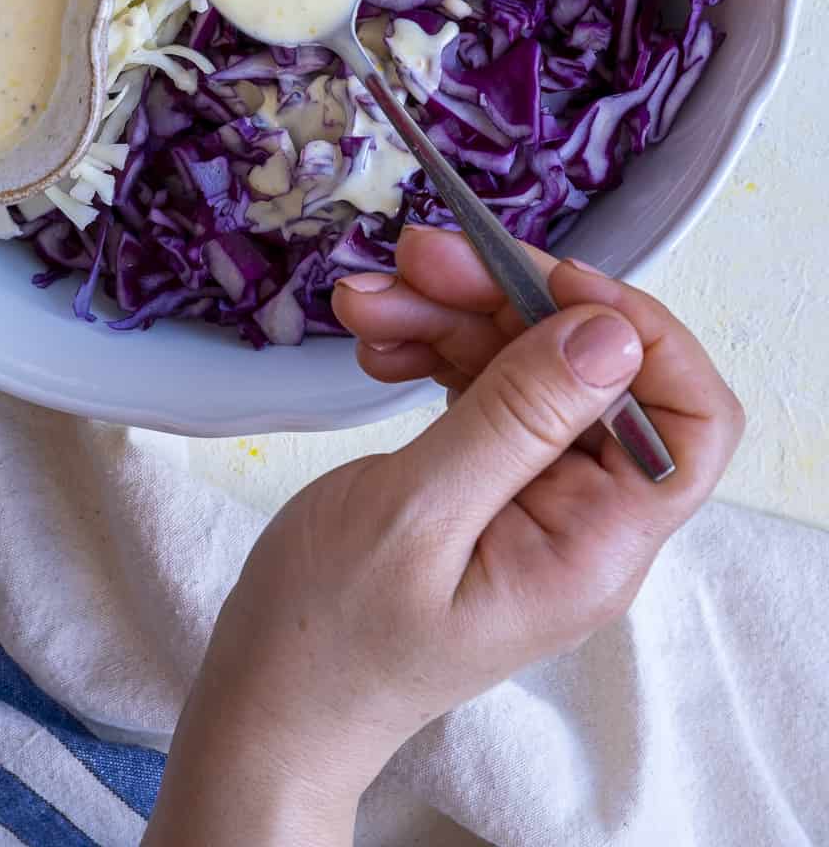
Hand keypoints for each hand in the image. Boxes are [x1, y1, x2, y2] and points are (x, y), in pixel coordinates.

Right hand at [145, 226, 742, 845]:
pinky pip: (481, 385)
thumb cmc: (330, 634)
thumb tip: (611, 332)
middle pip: (590, 369)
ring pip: (525, 364)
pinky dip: (430, 347)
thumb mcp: (419, 512)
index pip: (688, 421)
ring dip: (450, 314)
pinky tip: (376, 340)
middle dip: (507, 298)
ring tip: (366, 299)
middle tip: (418, 258)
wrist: (266, 696)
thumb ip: (517, 418)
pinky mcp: (484, 480)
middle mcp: (580, 517)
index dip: (639, 332)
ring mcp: (531, 496)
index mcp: (594, 544)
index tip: (553, 280)